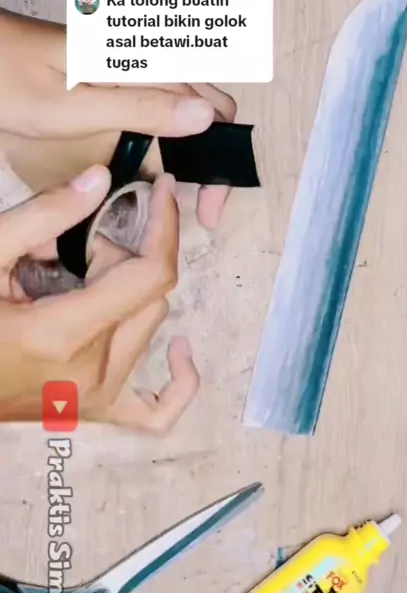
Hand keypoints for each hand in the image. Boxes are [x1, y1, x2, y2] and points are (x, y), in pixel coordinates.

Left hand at [0, 9, 236, 227]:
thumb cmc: (11, 79)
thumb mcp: (73, 108)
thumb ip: (139, 110)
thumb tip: (205, 118)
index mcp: (143, 61)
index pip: (212, 110)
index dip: (221, 162)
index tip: (209, 207)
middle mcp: (147, 58)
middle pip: (210, 105)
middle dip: (217, 154)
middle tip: (204, 204)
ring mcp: (135, 65)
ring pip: (190, 104)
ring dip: (199, 144)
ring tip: (190, 189)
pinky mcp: (121, 74)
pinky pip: (164, 101)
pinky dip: (176, 132)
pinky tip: (165, 156)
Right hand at [0, 166, 198, 431]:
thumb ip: (42, 215)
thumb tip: (101, 179)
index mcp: (63, 335)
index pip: (149, 275)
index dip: (165, 225)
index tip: (161, 189)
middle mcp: (90, 374)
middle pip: (150, 295)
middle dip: (124, 254)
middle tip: (79, 242)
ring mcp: (94, 401)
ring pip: (151, 329)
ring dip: (130, 293)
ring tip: (82, 278)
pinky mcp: (93, 414)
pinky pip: (158, 412)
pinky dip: (178, 380)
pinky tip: (179, 350)